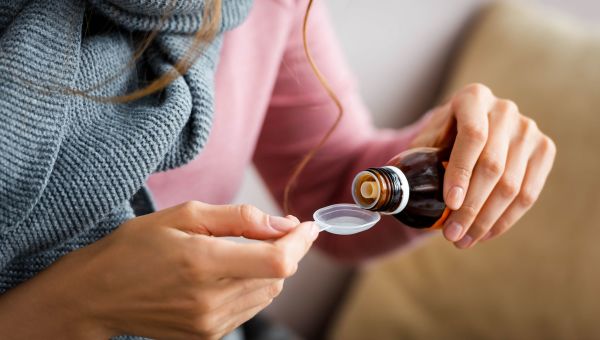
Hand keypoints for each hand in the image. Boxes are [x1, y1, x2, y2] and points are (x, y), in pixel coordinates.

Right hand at [0, 202, 317, 338]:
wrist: (97, 295)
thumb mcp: (183, 216)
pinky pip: (249, 308)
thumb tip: (283, 224)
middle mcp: (210, 300)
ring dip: (269, 268)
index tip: (309, 226)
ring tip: (243, 250)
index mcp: (203, 263)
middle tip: (270, 230)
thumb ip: (239, 218)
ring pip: (268, 293)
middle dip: (285, 250)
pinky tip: (230, 273)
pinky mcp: (207, 337)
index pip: (278, 260)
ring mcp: (210, 324)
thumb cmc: (136, 247)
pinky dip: (252, 286)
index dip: (301, 242)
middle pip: (278, 276)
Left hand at [411, 83, 555, 248]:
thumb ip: (416, 158)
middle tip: (452, 234)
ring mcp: (528, 129)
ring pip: (513, 185)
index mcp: (473, 98)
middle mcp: (505, 109)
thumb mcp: (427, 139)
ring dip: (487, 220)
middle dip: (471, 207)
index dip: (461, 172)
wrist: (469, 128)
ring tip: (464, 240)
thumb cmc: (442, 137)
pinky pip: (529, 193)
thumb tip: (398, 192)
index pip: (472, 137)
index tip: (450, 204)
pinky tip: (485, 233)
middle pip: (493, 166)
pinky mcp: (544, 150)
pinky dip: (506, 219)